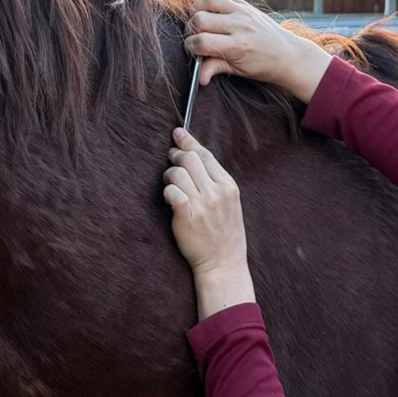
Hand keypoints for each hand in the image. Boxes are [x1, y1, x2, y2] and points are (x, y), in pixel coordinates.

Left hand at [162, 128, 255, 317]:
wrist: (223, 263)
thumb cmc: (224, 234)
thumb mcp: (229, 203)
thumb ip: (215, 181)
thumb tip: (195, 156)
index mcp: (229, 186)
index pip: (206, 155)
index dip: (190, 142)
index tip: (178, 133)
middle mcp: (217, 192)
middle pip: (190, 159)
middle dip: (175, 155)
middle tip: (170, 159)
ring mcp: (202, 204)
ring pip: (178, 173)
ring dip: (169, 176)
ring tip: (170, 184)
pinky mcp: (186, 216)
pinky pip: (172, 192)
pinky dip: (167, 192)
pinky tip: (169, 199)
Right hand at [177, 0, 333, 102]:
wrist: (288, 54)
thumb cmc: (263, 65)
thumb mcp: (239, 70)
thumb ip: (216, 68)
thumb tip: (199, 77)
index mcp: (238, 45)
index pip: (202, 42)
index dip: (191, 49)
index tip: (193, 53)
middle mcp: (239, 24)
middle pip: (200, 19)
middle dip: (191, 30)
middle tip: (196, 39)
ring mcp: (241, 10)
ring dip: (195, 9)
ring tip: (197, 21)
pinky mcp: (242, 3)